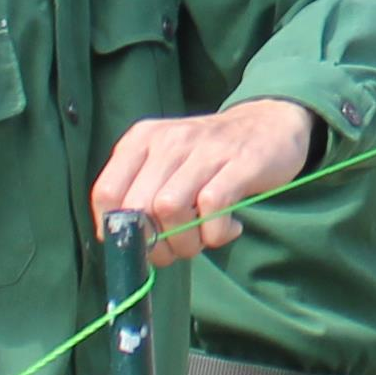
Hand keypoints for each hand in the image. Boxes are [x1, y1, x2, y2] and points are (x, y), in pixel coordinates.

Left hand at [96, 99, 319, 260]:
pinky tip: (227, 230)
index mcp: (142, 139)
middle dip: (154, 244)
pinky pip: (212, 207)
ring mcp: (204, 150)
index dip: (116, 229)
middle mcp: (168, 140)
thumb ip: (140, 191)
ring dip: (184, 241)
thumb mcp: (166, 160)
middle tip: (176, 251)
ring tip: (201, 241)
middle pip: (138, 207)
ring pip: (169, 208)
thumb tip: (121, 241)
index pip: (106, 192)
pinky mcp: (238, 163)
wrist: (269, 123)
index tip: (136, 244)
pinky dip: (216, 233)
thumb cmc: (209, 154)